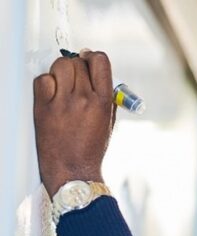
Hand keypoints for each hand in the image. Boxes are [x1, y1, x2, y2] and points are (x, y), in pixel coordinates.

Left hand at [33, 50, 115, 196]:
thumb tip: (98, 76)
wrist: (73, 172)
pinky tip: (51, 97)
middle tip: (74, 78)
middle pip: (77, 61)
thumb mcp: (109, 122)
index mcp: (103, 102)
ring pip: (60, 66)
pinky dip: (46, 84)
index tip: (88, 60)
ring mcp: (62, 102)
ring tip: (62, 87)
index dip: (92, 57)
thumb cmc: (90, 150)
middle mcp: (84, 99)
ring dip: (61, 72)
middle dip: (76, 66)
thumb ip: (107, 97)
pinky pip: (42, 80)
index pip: (100, 61)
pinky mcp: (43, 107)